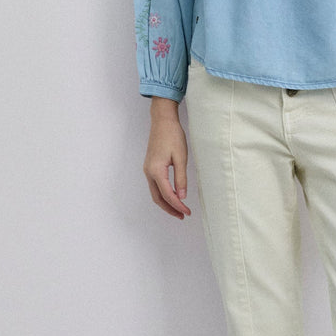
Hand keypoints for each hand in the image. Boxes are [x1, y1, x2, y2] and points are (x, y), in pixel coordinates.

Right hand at [143, 99, 191, 218]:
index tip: (187, 212)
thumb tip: (182, 196)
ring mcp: (148, 170)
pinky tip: (173, 195)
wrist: (162, 121)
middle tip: (183, 215)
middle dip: (170, 209)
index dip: (178, 205)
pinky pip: (155, 185)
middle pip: (157, 198)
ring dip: (166, 203)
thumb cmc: (172, 136)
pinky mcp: (150, 167)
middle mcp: (148, 172)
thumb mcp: (181, 158)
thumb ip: (181, 179)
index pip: (167, 195)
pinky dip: (163, 194)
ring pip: (155, 193)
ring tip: (179, 209)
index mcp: (156, 171)